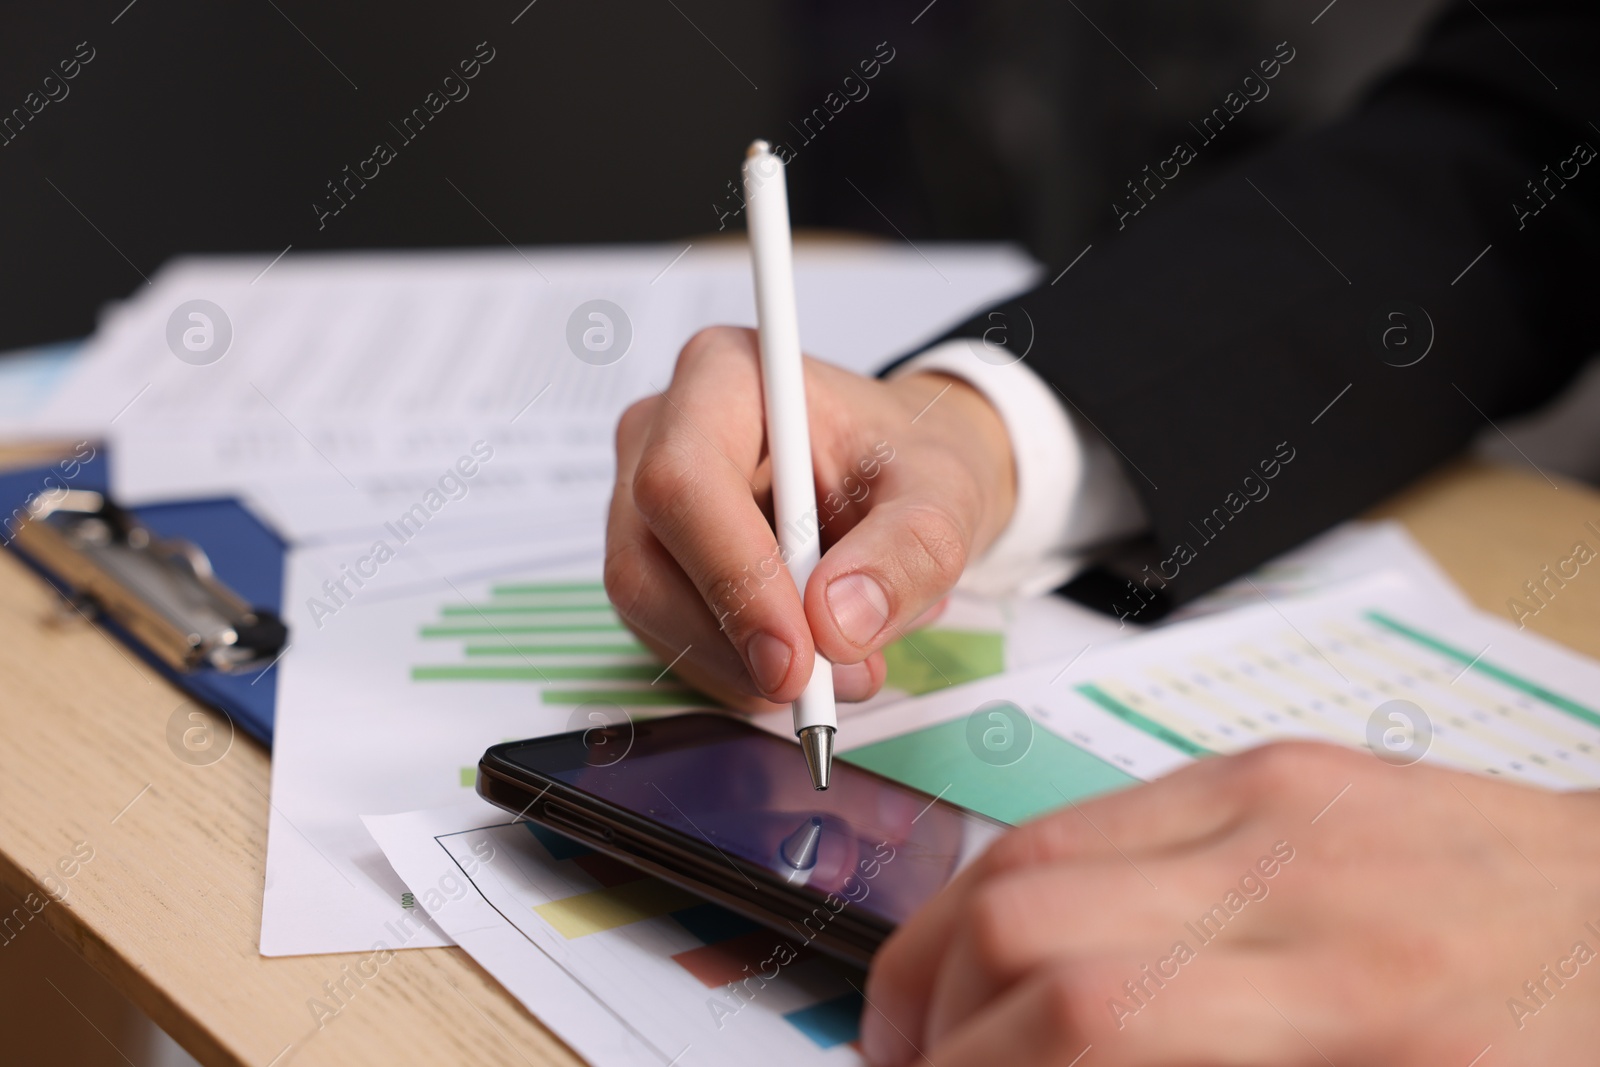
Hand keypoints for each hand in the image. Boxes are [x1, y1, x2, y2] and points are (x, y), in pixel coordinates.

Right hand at [606, 326, 1014, 711]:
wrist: (901, 479)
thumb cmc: (907, 462)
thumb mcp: (942, 497)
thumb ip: (905, 552)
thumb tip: (837, 623)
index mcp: (722, 376)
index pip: (684, 482)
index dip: (732, 577)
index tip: (797, 655)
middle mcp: (661, 432)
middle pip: (646, 559)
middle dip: (737, 642)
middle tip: (833, 685)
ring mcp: (643, 503)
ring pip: (650, 610)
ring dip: (744, 666)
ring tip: (846, 664)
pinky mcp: (651, 563)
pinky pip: (667, 639)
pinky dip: (738, 672)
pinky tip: (805, 655)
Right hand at [863, 742, 1599, 1065]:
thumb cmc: (1559, 1041)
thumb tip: (1070, 1060)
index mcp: (1363, 1014)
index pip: (1089, 1020)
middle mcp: (1302, 888)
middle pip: (1029, 931)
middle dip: (932, 1028)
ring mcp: (1275, 801)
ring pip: (1029, 857)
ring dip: (944, 953)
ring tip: (929, 1026)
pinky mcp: (1264, 764)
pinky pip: (1083, 815)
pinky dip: (1006, 891)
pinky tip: (1002, 947)